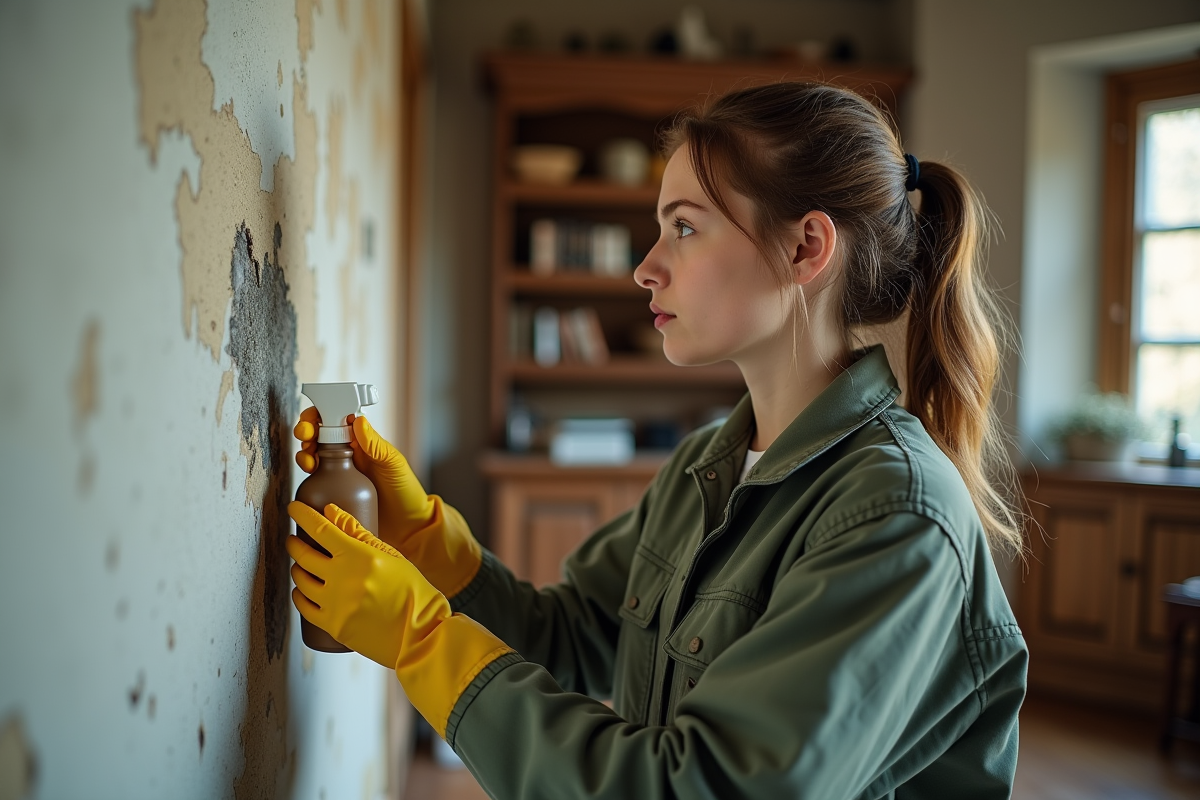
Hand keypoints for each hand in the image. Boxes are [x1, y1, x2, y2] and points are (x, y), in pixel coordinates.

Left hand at [287, 501, 512, 736]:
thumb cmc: (412, 592)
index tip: (294, 508)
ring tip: (301, 565)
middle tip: (294, 539)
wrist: (420, 634)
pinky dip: (299, 595)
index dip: (303, 515)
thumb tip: (331, 511)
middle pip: (305, 555)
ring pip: (301, 580)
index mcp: (360, 557)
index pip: (321, 529)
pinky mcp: (332, 626)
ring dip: (297, 568)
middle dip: (295, 543)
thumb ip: (359, 532)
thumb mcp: (391, 556)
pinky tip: (301, 590)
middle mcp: (344, 579)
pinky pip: (304, 607)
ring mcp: (336, 604)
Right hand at [293, 410, 481, 596]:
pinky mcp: (334, 494)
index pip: (338, 420)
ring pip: (314, 457)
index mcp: (363, 442)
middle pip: (320, 436)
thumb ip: (376, 444)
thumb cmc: (406, 491)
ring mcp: (341, 475)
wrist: (407, 526)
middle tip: (305, 439)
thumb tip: (358, 421)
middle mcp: (350, 455)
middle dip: (307, 433)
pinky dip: (308, 478)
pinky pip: (316, 482)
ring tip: (308, 462)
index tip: (312, 422)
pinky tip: (310, 480)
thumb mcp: (393, 464)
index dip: (321, 416)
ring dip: (304, 454)